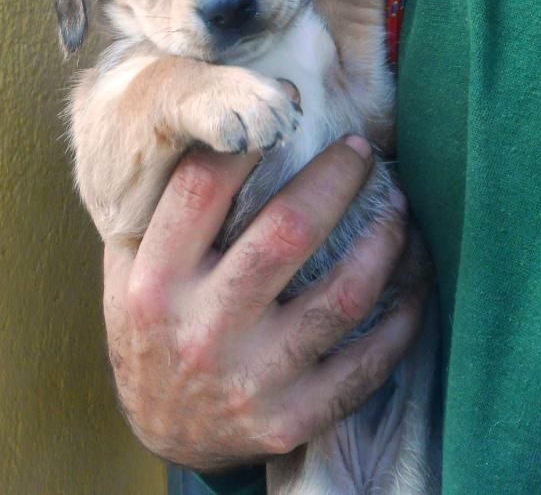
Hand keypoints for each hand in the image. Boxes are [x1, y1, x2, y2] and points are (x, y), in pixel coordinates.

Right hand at [102, 136, 425, 470]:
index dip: (249, 138)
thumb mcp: (125, 277)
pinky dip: (404, 315)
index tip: (284, 102)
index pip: (202, 189)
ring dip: (385, 240)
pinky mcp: (294, 418)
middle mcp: (202, 329)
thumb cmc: (151, 338)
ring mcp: (253, 378)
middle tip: (361, 151)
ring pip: (343, 295)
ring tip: (397, 204)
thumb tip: (208, 132)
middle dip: (336, 178)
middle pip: (287, 231)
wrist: (166, 438)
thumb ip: (155, 216)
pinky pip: (369, 362)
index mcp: (154, 284)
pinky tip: (415, 277)